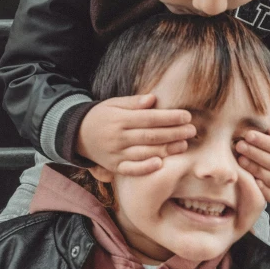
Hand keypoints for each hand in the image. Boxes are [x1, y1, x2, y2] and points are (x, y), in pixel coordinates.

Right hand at [76, 94, 195, 175]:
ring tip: (184, 145)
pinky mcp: (114, 166)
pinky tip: (160, 163)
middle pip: (151, 136)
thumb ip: (134, 103)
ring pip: (144, 153)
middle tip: (192, 131)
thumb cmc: (101, 116)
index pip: (149, 118)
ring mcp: (116, 154)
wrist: (77, 135)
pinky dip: (145, 168)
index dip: (169, 117)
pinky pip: (131, 169)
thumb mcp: (114, 104)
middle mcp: (118, 137)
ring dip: (166, 150)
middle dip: (174, 133)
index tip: (186, 116)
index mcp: (120, 119)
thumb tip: (154, 99)